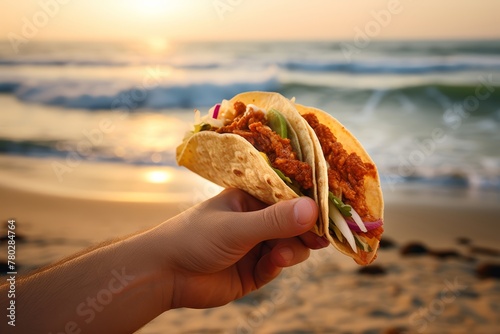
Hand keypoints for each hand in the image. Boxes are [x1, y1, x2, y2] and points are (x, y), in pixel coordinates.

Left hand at [153, 188, 327, 309]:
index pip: (289, 196)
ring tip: (279, 256)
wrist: (165, 274)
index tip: (330, 212)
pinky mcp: (253, 271)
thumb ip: (274, 221)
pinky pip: (277, 266)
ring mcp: (255, 245)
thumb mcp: (236, 227)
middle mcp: (256, 220)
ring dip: (291, 251)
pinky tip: (269, 266)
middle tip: (320, 240)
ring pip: (290, 246)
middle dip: (306, 231)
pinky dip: (276, 266)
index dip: (310, 204)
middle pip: (294, 223)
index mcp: (251, 199)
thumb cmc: (195, 237)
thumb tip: (313, 209)